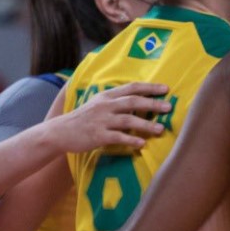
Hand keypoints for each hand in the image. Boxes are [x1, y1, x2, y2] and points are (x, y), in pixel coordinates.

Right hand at [46, 83, 172, 152]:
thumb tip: (141, 100)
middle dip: (152, 103)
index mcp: (107, 96)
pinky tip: (142, 143)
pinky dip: (131, 140)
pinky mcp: (98, 135)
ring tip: (161, 129)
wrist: (60, 132)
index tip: (166, 88)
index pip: (131, 87)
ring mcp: (101, 120)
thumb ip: (117, 101)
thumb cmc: (84, 118)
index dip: (149, 87)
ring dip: (146, 124)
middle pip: (132, 102)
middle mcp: (105, 106)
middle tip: (169, 107)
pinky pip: (118, 137)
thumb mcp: (99, 104)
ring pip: (127, 120)